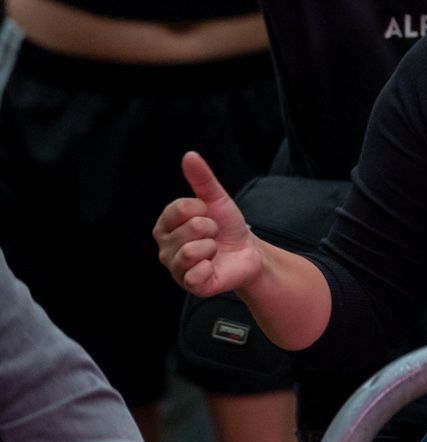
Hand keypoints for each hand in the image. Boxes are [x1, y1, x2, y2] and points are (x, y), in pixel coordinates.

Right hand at [154, 152, 262, 296]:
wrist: (248, 252)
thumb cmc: (227, 225)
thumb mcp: (217, 199)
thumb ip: (202, 178)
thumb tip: (189, 155)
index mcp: (165, 225)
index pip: (180, 208)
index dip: (202, 209)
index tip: (208, 214)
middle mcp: (164, 248)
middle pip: (191, 228)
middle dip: (212, 228)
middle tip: (214, 235)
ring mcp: (175, 268)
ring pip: (192, 251)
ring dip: (213, 247)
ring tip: (214, 250)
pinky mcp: (190, 285)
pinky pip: (196, 274)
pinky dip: (211, 268)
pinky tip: (213, 266)